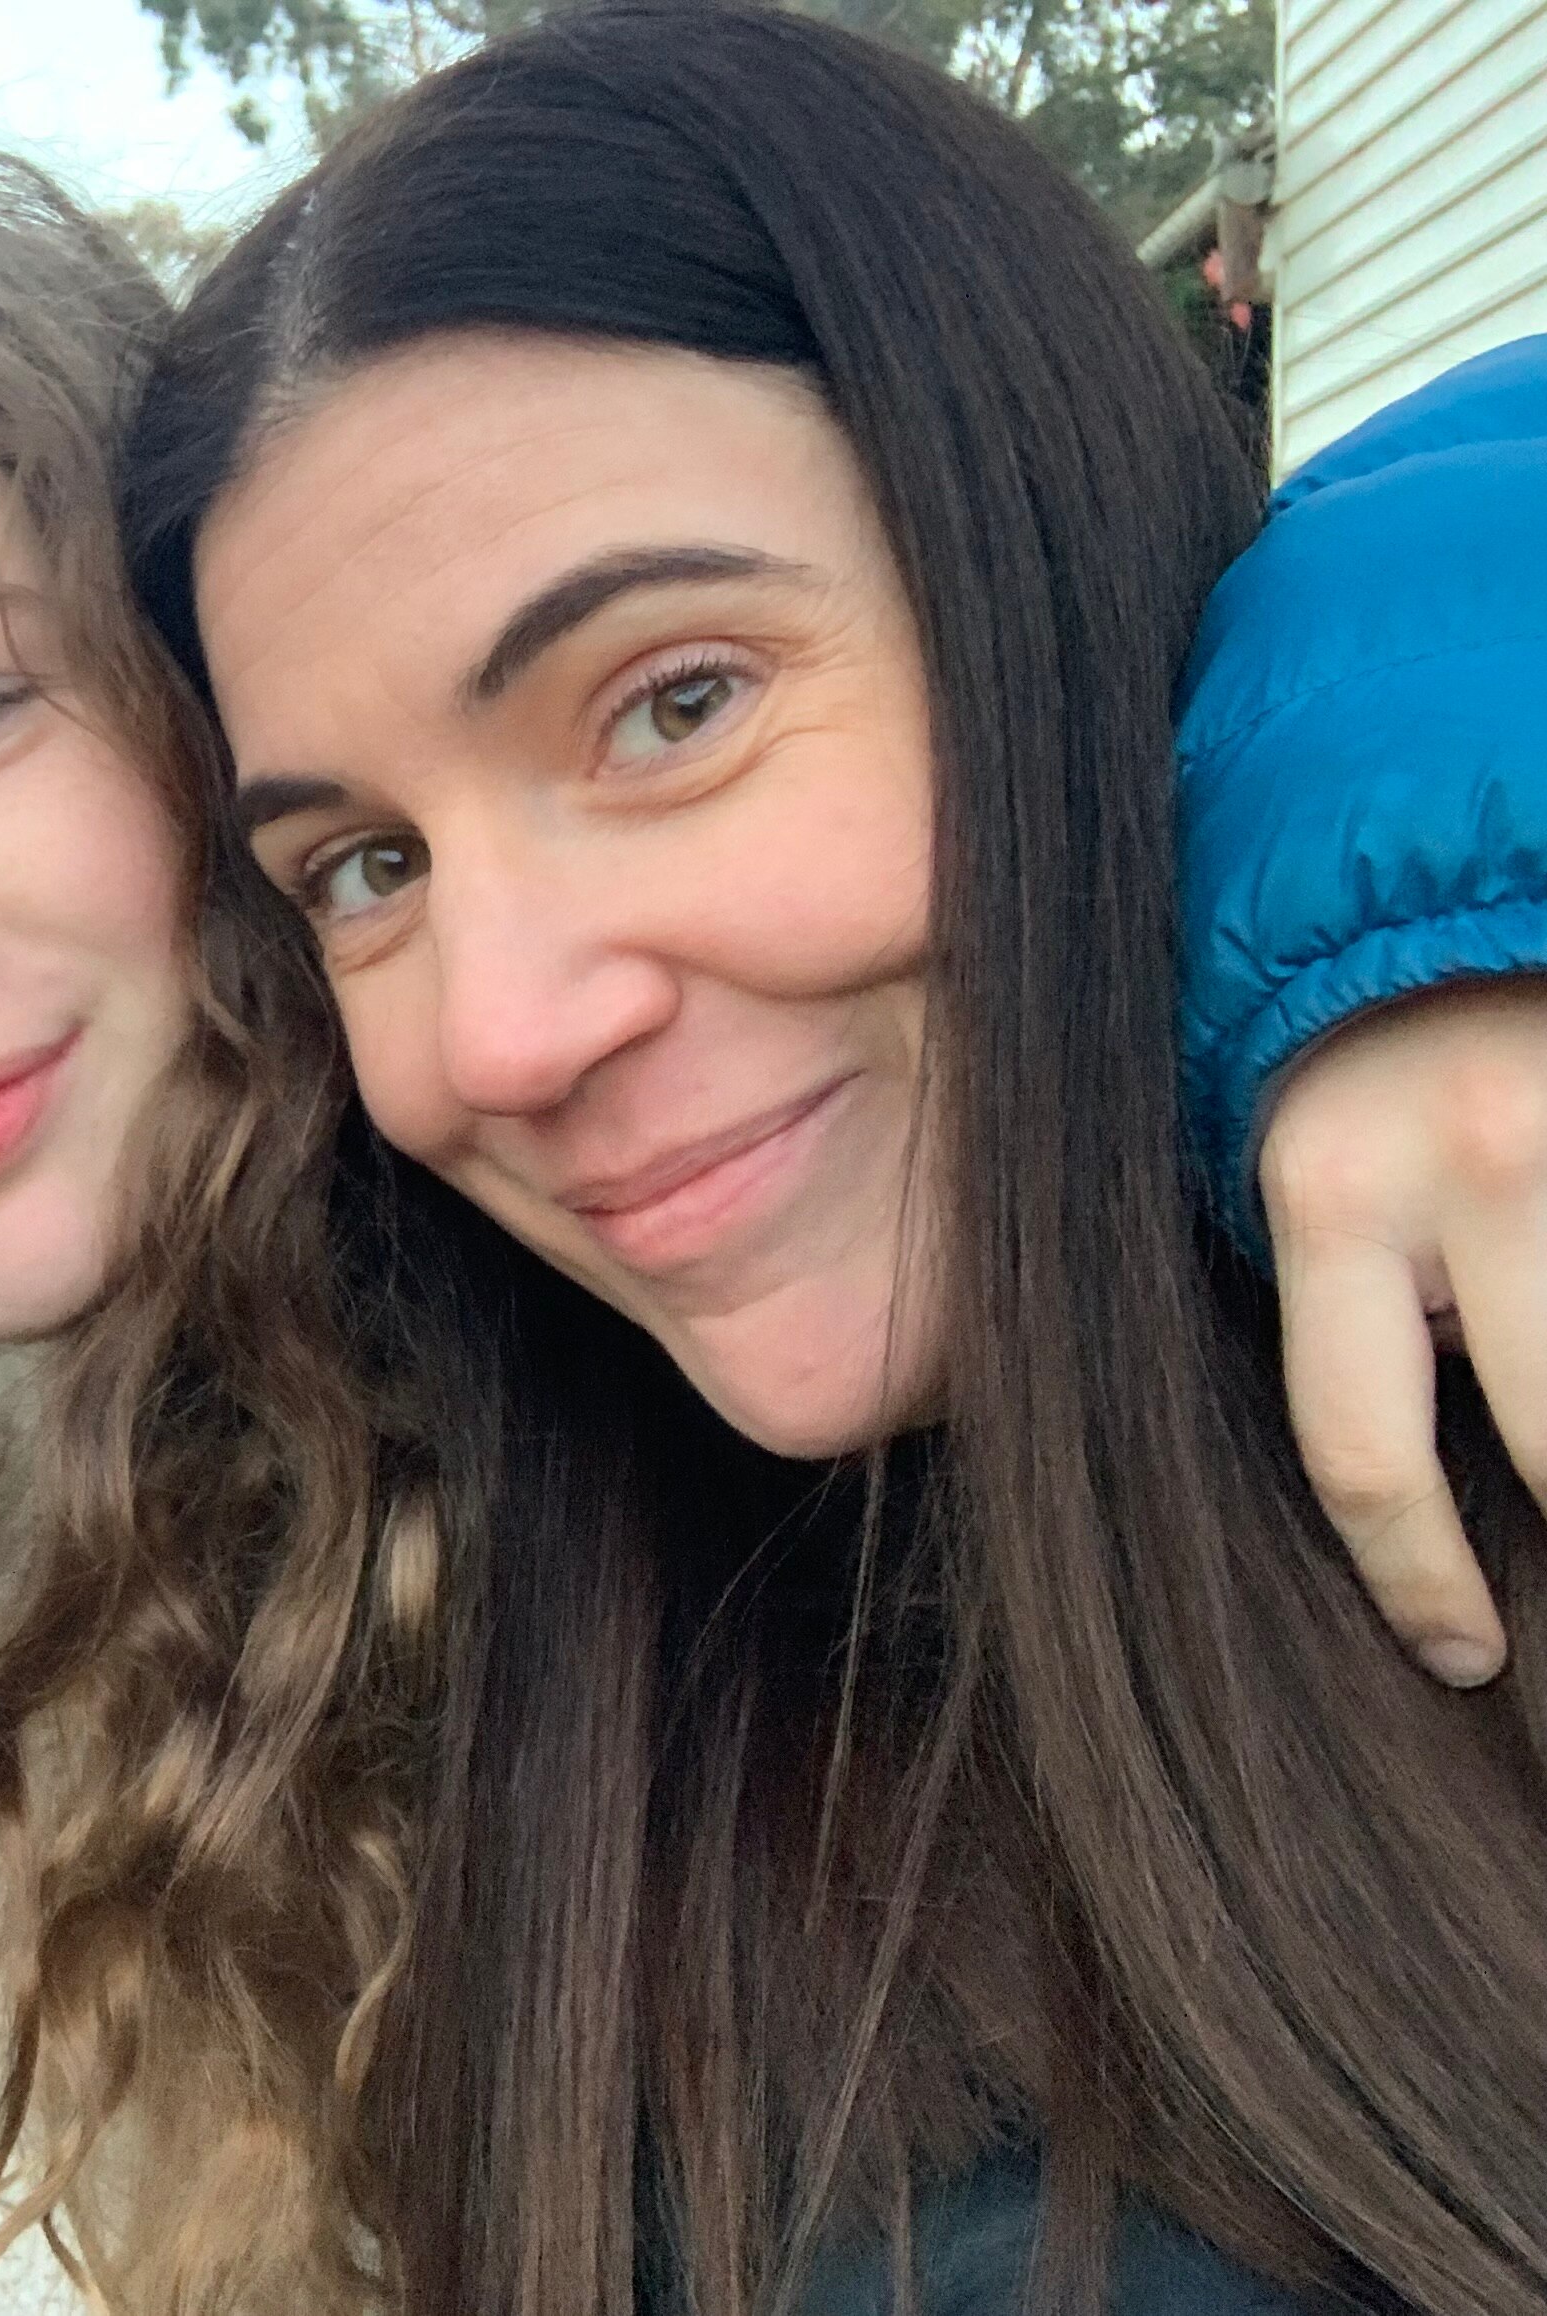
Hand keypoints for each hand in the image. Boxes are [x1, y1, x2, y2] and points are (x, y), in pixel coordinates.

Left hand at [1261, 975, 1546, 1685]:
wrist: (1459, 862)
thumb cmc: (1373, 1036)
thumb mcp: (1307, 1153)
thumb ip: (1349, 1298)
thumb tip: (1412, 1507)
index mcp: (1327, 1189)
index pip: (1360, 1457)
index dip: (1421, 1588)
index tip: (1464, 1657)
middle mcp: (1474, 1156)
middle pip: (1544, 1448)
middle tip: (1541, 1578)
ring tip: (1542, 1467)